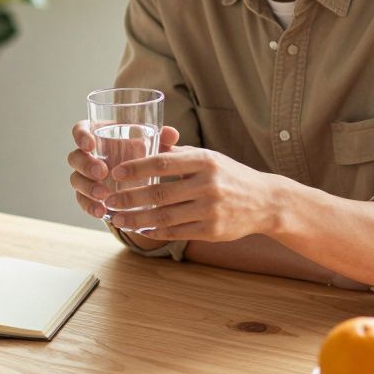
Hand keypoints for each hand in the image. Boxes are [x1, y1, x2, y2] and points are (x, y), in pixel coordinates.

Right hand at [67, 120, 179, 219]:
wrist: (142, 177)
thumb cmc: (144, 152)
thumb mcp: (152, 144)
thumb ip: (160, 138)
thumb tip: (172, 134)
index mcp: (99, 135)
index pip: (80, 130)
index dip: (81, 136)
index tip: (90, 144)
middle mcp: (88, 154)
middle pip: (75, 157)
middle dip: (86, 165)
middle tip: (102, 172)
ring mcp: (86, 176)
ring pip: (76, 179)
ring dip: (87, 187)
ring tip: (103, 195)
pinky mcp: (88, 195)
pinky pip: (82, 200)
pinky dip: (90, 206)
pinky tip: (101, 212)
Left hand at [102, 147, 281, 241]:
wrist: (265, 202)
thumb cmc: (229, 175)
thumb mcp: (208, 157)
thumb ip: (177, 152)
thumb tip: (146, 141)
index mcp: (205, 161)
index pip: (163, 163)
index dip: (136, 168)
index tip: (115, 173)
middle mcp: (208, 184)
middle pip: (159, 193)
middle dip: (128, 198)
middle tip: (108, 200)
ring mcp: (210, 209)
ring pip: (163, 216)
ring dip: (136, 219)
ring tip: (117, 218)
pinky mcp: (212, 230)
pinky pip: (176, 232)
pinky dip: (154, 232)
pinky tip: (140, 229)